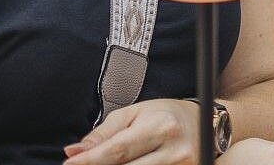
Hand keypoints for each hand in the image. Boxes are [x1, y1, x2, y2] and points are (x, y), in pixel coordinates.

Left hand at [63, 99, 199, 164]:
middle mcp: (174, 150)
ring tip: (106, 164)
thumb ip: (103, 134)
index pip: (118, 151)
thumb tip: (75, 152)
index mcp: (161, 126)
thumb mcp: (134, 114)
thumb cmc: (165, 115)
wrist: (204, 123)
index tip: (70, 164)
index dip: (90, 161)